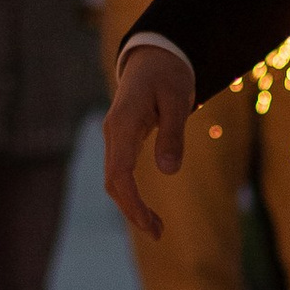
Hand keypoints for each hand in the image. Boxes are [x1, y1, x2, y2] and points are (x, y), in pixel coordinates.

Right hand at [104, 41, 192, 239]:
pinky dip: (131, 193)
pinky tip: (146, 208)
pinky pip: (120, 172)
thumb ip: (172, 133)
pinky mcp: (121, 139)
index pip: (120, 172)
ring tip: (157, 228)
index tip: (149, 223)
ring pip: (114, 179)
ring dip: (131, 205)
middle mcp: (113, 132)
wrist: (153, 55)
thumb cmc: (167, 74)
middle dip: (132, 210)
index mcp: (124, 123)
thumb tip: (168, 171)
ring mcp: (114, 136)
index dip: (132, 201)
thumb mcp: (177, 99)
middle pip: (113, 181)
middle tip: (159, 234)